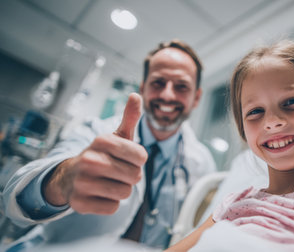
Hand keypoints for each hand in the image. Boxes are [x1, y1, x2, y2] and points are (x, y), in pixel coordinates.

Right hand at [44, 93, 147, 214]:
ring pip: (125, 193)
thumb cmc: (101, 155)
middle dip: (130, 176)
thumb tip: (137, 94)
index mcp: (102, 140)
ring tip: (107, 182)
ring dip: (121, 190)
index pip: (142, 156)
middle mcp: (90, 159)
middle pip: (135, 177)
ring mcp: (82, 182)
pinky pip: (112, 207)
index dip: (138, 160)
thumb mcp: (116, 136)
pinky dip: (109, 203)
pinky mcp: (79, 203)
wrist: (70, 176)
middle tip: (115, 171)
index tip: (125, 158)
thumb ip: (129, 117)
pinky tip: (98, 194)